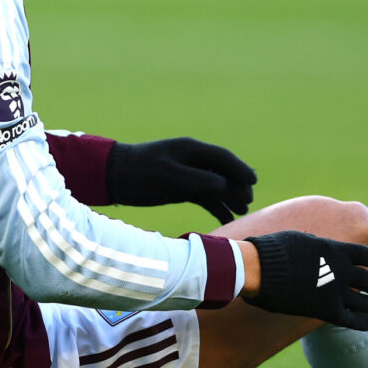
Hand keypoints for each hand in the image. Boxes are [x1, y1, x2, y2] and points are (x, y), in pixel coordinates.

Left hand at [106, 137, 256, 223]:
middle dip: (238, 186)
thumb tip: (223, 184)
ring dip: (229, 198)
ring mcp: (188, 175)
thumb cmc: (139, 171)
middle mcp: (193, 161)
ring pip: (216, 187)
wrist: (113, 177)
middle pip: (223, 172)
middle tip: (249, 202)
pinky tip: (227, 217)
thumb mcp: (167, 175)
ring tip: (242, 211)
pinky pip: (204, 197)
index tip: (253, 182)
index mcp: (190, 150)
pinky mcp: (181, 189)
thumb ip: (196, 179)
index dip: (240, 169)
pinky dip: (216, 206)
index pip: (222, 158)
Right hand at [243, 231, 367, 330]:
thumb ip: (320, 246)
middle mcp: (343, 271)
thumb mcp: (302, 239)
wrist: (257, 268)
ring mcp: (337, 292)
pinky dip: (362, 322)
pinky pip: (356, 321)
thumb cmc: (273, 250)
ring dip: (367, 304)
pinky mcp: (327, 311)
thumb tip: (323, 248)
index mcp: (338, 250)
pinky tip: (361, 322)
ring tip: (363, 305)